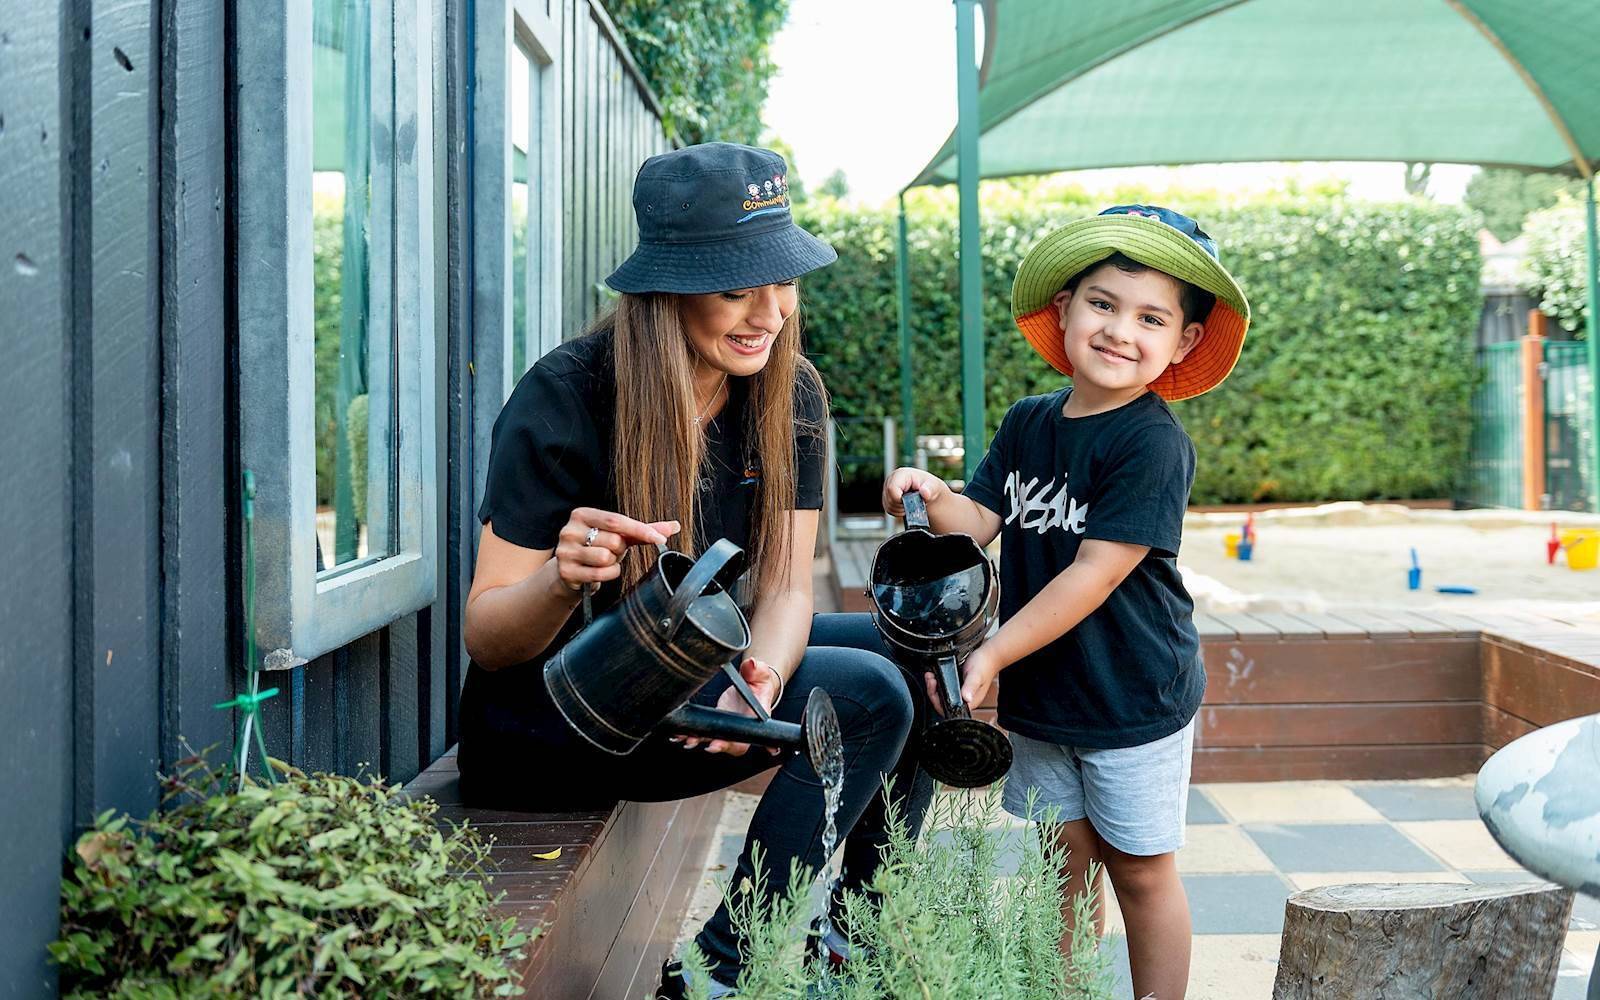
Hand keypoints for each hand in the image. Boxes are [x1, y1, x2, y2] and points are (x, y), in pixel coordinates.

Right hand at [553, 508, 678, 592]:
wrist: (570, 572)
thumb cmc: (597, 548)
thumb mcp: (619, 535)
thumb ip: (643, 530)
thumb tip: (674, 526)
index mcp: (582, 514)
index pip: (616, 520)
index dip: (640, 530)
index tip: (660, 539)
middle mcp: (569, 530)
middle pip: (613, 541)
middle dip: (620, 550)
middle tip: (612, 551)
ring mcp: (565, 551)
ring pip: (606, 558)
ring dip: (613, 563)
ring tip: (604, 561)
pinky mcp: (565, 571)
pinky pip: (599, 574)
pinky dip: (607, 575)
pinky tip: (600, 572)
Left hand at [677, 658, 783, 756]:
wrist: (753, 686)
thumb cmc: (759, 684)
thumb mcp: (760, 675)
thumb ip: (757, 670)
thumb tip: (752, 664)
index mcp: (753, 722)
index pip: (742, 739)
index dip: (728, 744)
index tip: (714, 745)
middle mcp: (739, 729)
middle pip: (725, 744)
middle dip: (708, 744)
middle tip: (691, 741)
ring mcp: (726, 728)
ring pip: (711, 739)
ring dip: (695, 739)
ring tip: (682, 737)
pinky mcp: (715, 723)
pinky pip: (703, 732)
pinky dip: (690, 733)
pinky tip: (678, 732)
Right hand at [882, 467, 945, 517]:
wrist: (928, 491)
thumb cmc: (930, 486)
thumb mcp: (934, 486)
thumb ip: (930, 489)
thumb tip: (925, 493)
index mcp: (901, 474)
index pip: (892, 489)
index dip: (899, 499)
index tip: (910, 502)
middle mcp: (891, 480)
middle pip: (889, 499)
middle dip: (902, 505)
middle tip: (914, 503)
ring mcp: (887, 489)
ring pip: (888, 506)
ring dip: (900, 510)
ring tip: (911, 504)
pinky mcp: (887, 497)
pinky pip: (889, 509)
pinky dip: (898, 512)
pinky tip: (906, 507)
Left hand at [923, 647, 998, 716]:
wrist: (988, 655)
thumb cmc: (985, 665)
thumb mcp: (976, 675)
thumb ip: (971, 686)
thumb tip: (966, 697)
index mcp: (969, 702)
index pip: (949, 709)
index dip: (937, 700)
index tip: (934, 687)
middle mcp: (964, 700)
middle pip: (942, 703)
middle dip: (933, 692)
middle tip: (931, 679)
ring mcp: (960, 693)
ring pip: (942, 696)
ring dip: (934, 687)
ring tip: (931, 676)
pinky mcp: (958, 686)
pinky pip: (944, 688)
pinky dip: (937, 682)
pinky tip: (935, 674)